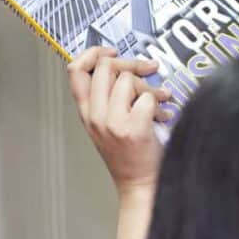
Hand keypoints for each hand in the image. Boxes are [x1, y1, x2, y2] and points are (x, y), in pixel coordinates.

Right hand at [67, 47, 169, 198]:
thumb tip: (125, 66)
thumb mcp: (107, 125)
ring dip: (150, 87)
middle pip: (105, 67)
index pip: (75, 70)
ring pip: (128, 79)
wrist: (139, 185)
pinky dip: (160, 104)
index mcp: (86, 113)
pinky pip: (147, 97)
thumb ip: (108, 96)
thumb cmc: (130, 156)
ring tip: (159, 101)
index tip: (111, 53)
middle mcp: (95, 116)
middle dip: (131, 63)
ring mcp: (111, 122)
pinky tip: (163, 116)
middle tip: (148, 70)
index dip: (94, 53)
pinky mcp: (132, 128)